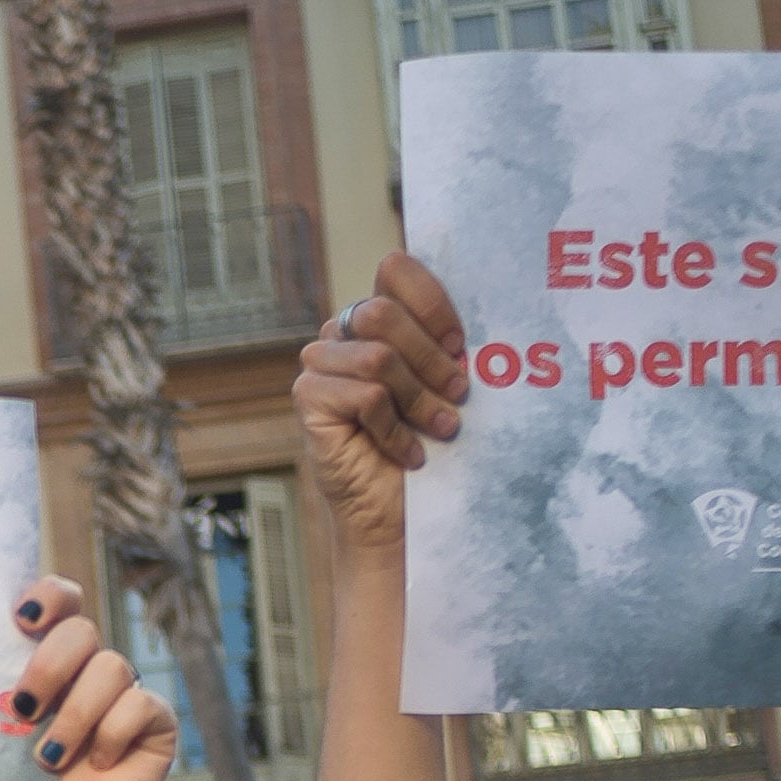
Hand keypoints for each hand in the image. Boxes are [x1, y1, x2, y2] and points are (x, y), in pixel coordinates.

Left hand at [12, 576, 175, 780]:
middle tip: (22, 710)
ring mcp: (124, 696)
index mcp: (46, 661)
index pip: (59, 600)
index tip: (22, 620)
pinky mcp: (155, 726)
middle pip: (81, 629)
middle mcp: (86, 671)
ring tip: (47, 760)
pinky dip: (112, 735)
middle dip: (49, 665)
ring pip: (112, 666)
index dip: (49, 596)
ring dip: (75, 715)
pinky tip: (97, 766)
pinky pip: (142, 705)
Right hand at [291, 254, 467, 551]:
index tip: (460, 344)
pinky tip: (410, 454)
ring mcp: (320, 363)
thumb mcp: (445, 383)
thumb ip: (447, 345)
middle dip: (431, 358)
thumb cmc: (426, 443)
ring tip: (444, 427)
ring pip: (378, 357)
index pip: (395, 270)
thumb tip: (472, 331)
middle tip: (460, 393)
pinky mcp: (308, 398)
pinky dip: (396, 430)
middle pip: (384, 313)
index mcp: (378, 315)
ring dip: (420, 398)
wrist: (397, 510)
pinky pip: (365, 396)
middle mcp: (343, 332)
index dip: (432, 302)